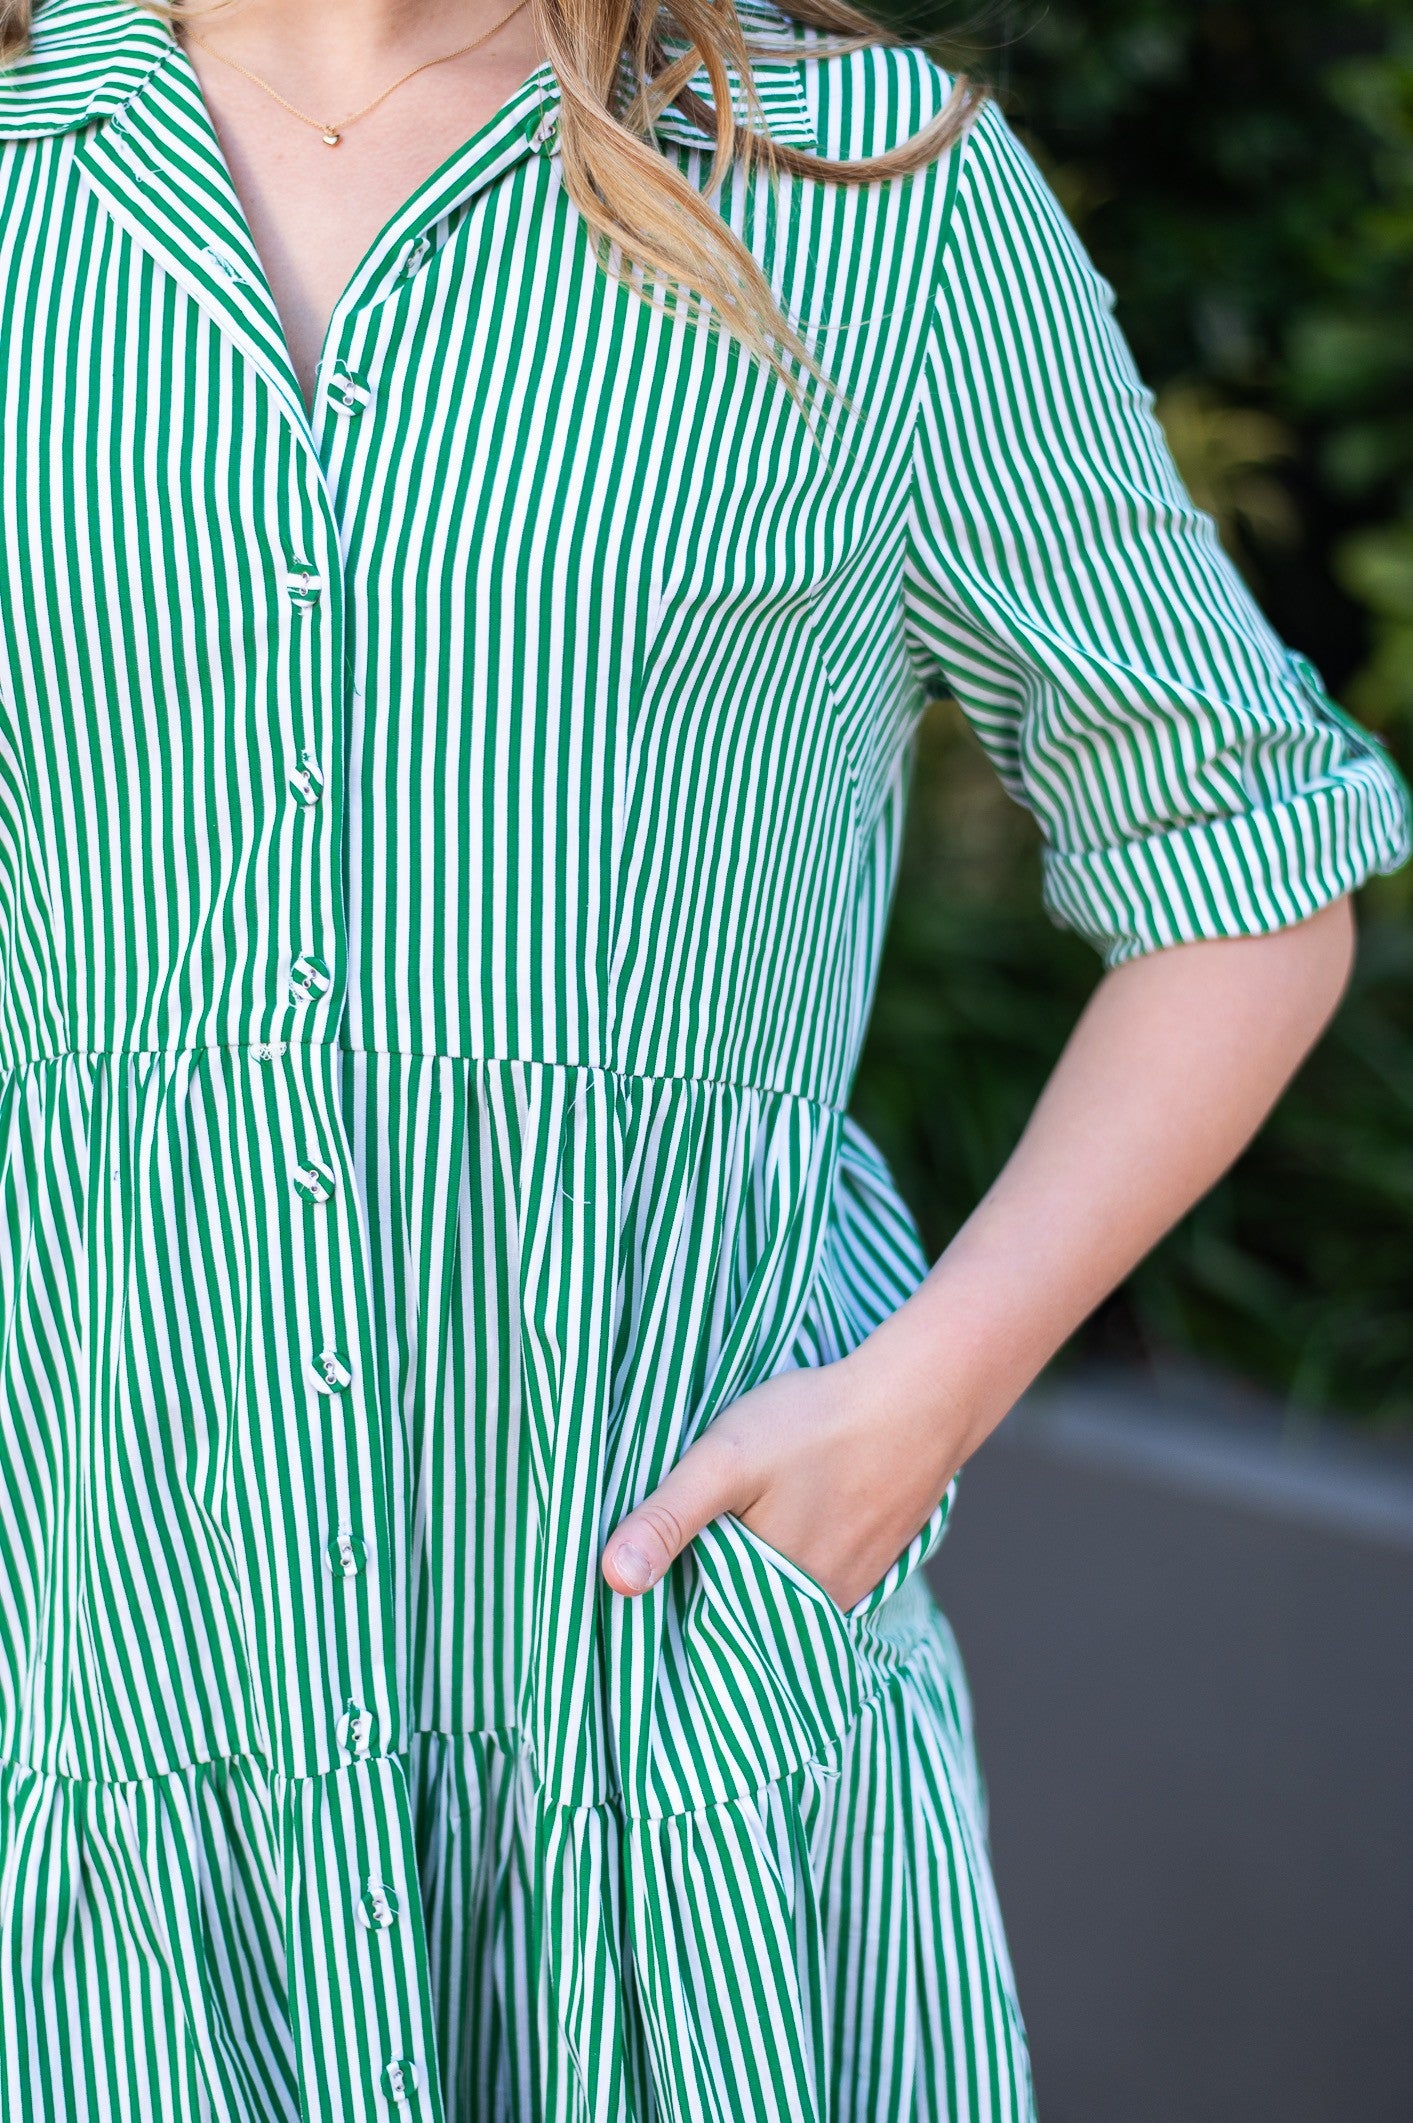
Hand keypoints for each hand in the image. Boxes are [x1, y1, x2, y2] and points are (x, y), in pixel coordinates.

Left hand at [600, 1355, 957, 1610]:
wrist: (919, 1397)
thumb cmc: (817, 1424)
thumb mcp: (724, 1460)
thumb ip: (668, 1518)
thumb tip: (611, 1581)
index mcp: (773, 1601)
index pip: (700, 1633)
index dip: (667, 1609)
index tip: (635, 1591)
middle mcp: (817, 1611)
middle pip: (740, 1616)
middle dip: (706, 1593)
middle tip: (681, 1547)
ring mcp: (850, 1588)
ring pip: (777, 1594)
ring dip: (749, 1574)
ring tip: (728, 1529)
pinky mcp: (872, 1561)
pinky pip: (813, 1576)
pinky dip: (790, 1556)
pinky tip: (782, 1517)